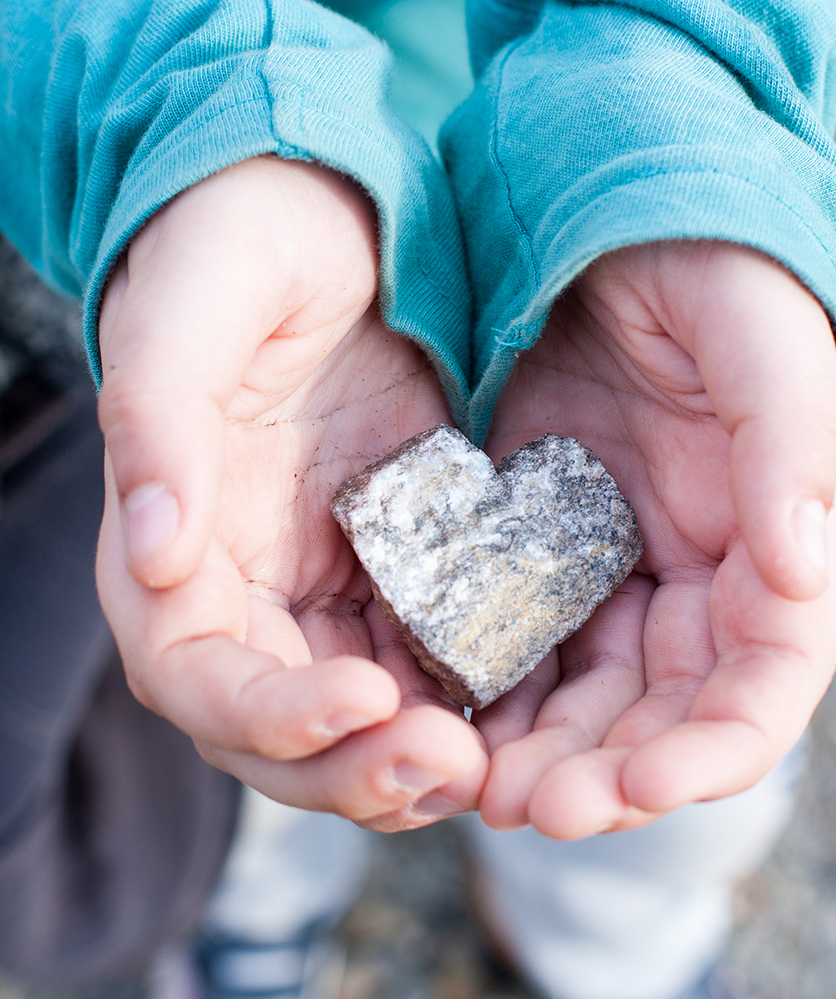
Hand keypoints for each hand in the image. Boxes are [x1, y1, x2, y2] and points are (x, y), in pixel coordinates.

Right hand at [96, 157, 485, 830]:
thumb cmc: (243, 247)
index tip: (363, 698)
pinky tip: (512, 709)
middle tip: (446, 766)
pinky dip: (458, 702)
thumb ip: (156, 421)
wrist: (332, 223)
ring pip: (355, 718)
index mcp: (174, 546)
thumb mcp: (194, 307)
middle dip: (352, 766)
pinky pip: (424, 661)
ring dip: (409, 758)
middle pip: (277, 730)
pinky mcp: (400, 567)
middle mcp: (246, 586)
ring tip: (485, 766)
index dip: (269, 711)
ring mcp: (326, 585)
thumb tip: (152, 555)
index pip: (197, 673)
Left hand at [474, 240, 835, 837]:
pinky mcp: (542, 553)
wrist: (616, 225)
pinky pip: (521, 645)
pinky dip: (494, 693)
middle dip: (607, 776)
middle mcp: (698, 582)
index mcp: (771, 551)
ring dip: (543, 755)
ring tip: (480, 787)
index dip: (709, 753)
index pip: (760, 689)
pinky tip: (447, 716)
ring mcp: (615, 572)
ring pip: (587, 701)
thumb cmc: (711, 272)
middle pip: (663, 718)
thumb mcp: (758, 342)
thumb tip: (805, 568)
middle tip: (529, 806)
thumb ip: (785, 451)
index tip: (638, 786)